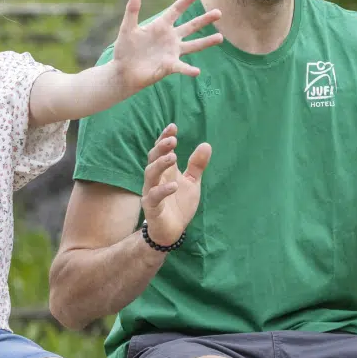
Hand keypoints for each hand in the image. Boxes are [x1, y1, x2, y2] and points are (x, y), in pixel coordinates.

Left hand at [110, 0, 223, 92]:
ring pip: (193, 45)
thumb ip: (132, 11)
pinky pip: (182, 67)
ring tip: (220, 38)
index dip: (186, 1)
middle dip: (204, 20)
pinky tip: (197, 71)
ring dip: (206, 42)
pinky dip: (189, 70)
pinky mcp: (169, 66)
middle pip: (191, 26)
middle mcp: (170, 38)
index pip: (176, 10)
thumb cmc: (124, 49)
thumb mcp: (127, 28)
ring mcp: (172, 52)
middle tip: (219, 13)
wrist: (123, 70)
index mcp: (160, 26)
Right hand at [141, 124, 210, 247]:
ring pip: (150, 174)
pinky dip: (163, 190)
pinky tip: (174, 185)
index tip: (173, 127)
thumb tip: (206, 144)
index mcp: (165, 171)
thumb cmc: (179, 204)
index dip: (164, 138)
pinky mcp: (152, 208)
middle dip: (161, 148)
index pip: (161, 150)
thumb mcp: (192, 182)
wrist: (172, 231)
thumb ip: (197, 165)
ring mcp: (151, 192)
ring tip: (173, 157)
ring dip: (160, 164)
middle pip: (153, 159)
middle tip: (173, 140)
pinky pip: (154, 197)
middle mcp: (155, 179)